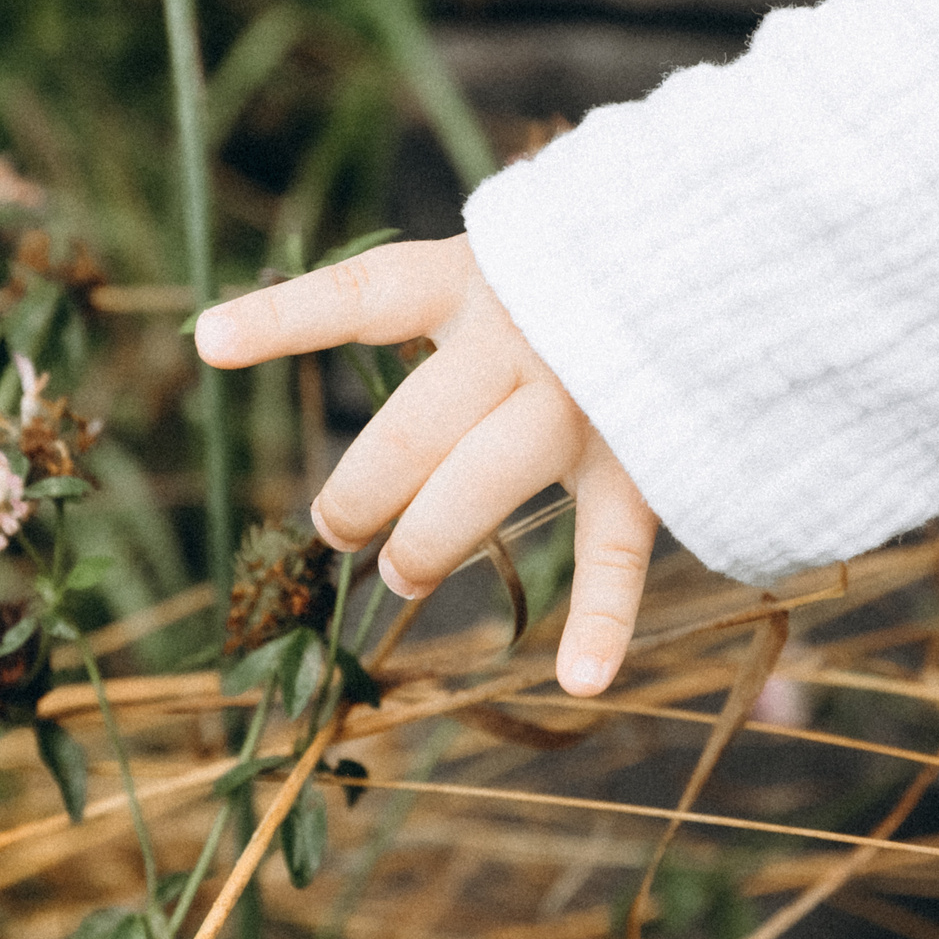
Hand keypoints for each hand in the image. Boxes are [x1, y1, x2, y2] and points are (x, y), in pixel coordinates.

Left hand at [194, 236, 655, 696]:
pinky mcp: (643, 459)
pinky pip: (616, 548)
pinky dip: (603, 619)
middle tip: (334, 530)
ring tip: (399, 575)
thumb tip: (296, 348)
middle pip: (410, 432)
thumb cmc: (597, 268)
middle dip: (359, 494)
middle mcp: (523, 339)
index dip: (285, 319)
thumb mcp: (509, 258)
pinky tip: (578, 679)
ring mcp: (584, 403)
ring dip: (428, 544)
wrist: (729, 259)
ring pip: (481, 490)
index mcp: (476, 279)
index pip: (363, 296)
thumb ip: (432, 308)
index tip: (208, 342)